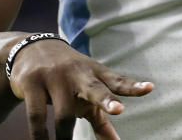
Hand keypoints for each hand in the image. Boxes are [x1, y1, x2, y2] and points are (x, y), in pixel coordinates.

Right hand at [8, 38, 153, 139]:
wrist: (31, 50)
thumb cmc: (68, 79)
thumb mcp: (86, 94)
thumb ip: (102, 118)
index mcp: (95, 74)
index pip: (117, 81)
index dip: (133, 86)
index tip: (150, 88)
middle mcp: (78, 74)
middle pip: (95, 89)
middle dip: (106, 100)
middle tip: (119, 109)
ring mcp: (55, 76)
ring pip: (64, 113)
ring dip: (64, 136)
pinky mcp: (32, 82)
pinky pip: (37, 115)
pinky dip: (40, 134)